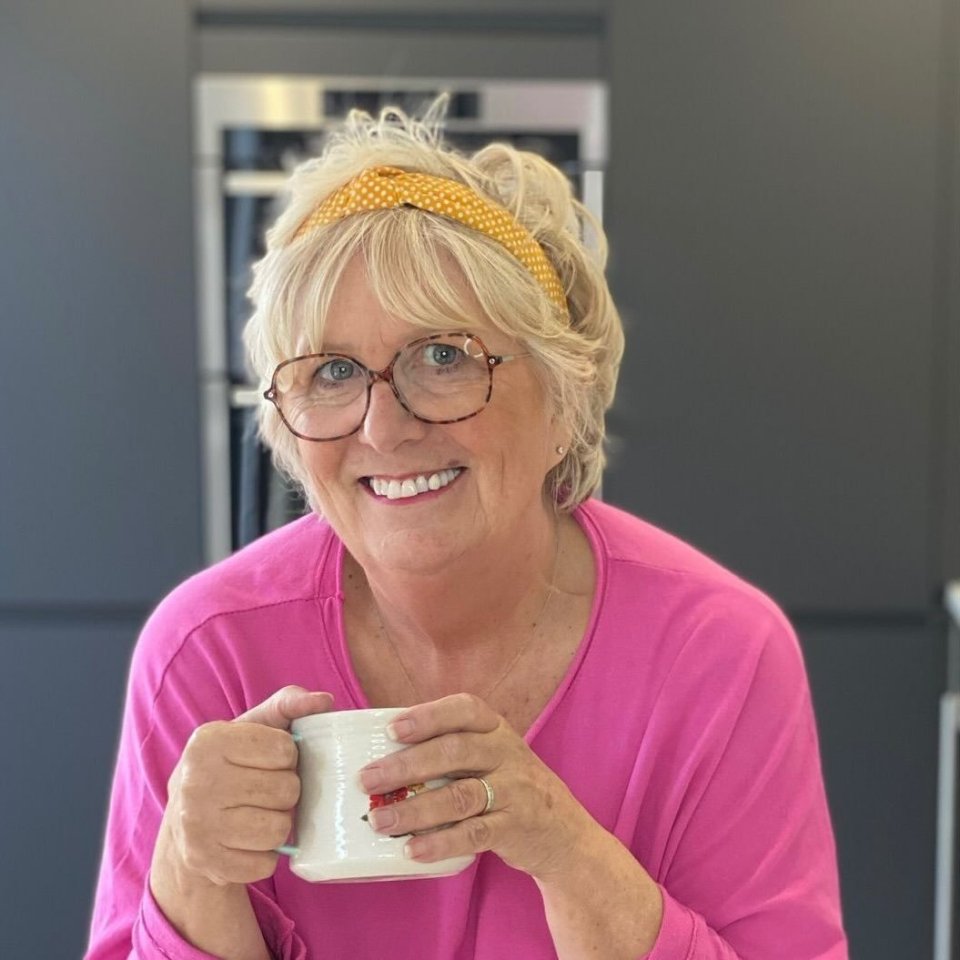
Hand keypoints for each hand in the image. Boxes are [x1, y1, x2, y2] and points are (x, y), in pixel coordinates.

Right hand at [152, 686, 332, 887]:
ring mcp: (197, 826)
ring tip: (262, 813)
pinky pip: (265, 863)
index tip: (270, 762)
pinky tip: (249, 841)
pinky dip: (266, 854)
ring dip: (279, 823)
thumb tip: (325, 701)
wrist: (185, 822)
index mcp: (208, 740)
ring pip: (278, 829)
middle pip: (285, 790)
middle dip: (287, 791)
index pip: (285, 749)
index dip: (288, 757)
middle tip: (268, 791)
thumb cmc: (232, 765)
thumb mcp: (253, 727)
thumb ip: (289, 705)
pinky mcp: (206, 864)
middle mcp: (196, 782)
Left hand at [358, 693, 593, 880]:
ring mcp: (515, 789)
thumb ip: (453, 750)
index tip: (392, 730)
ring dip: (415, 809)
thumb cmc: (511, 787)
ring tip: (380, 821)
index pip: (463, 710)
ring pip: (459, 795)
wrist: (564, 832)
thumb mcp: (493, 756)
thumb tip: (384, 753)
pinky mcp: (517, 826)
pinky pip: (474, 833)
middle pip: (454, 751)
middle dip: (406, 765)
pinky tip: (412, 849)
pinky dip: (440, 842)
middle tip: (368, 781)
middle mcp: (507, 753)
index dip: (427, 717)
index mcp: (496, 729)